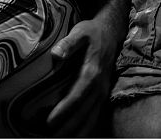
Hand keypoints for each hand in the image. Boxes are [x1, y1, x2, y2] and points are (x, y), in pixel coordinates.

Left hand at [46, 6, 122, 135]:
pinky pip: (97, 114)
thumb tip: (55, 55)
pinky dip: (88, 127)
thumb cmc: (91, 32)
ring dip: (79, 130)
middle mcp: (100, 86)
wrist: (111, 32)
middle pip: (84, 112)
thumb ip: (68, 44)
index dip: (64, 110)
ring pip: (92, 117)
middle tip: (52, 136)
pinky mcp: (103, 93)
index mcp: (92, 72)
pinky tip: (78, 134)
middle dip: (69, 126)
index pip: (76, 96)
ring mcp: (103, 91)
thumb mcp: (79, 32)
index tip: (50, 121)